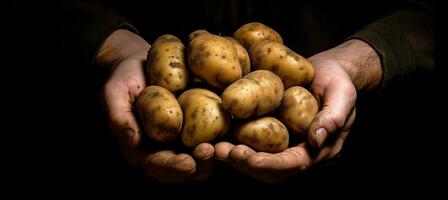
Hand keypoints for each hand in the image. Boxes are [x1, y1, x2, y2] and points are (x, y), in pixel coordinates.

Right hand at [99, 29, 213, 182]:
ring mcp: (182, 139)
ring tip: (226, 147)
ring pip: (201, 158)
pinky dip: (223, 138)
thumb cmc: (124, 78)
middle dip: (199, 165)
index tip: (188, 164)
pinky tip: (234, 133)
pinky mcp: (198, 126)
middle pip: (183, 167)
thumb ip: (120, 118)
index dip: (173, 167)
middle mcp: (163, 147)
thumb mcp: (114, 93)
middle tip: (212, 153)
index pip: (157, 164)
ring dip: (214, 156)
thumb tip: (134, 143)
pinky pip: (213, 136)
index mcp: (141, 147)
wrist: (139, 62)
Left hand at [215, 39, 381, 181]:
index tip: (249, 159)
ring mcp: (285, 144)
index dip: (271, 164)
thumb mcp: (343, 95)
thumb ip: (333, 117)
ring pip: (258, 160)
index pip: (294, 163)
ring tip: (214, 148)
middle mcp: (300, 152)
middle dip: (246, 163)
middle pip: (271, 169)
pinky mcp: (272, 133)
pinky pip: (253, 144)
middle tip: (223, 152)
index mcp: (320, 150)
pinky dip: (235, 144)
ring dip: (236, 157)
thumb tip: (316, 140)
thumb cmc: (339, 81)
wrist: (330, 71)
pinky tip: (217, 137)